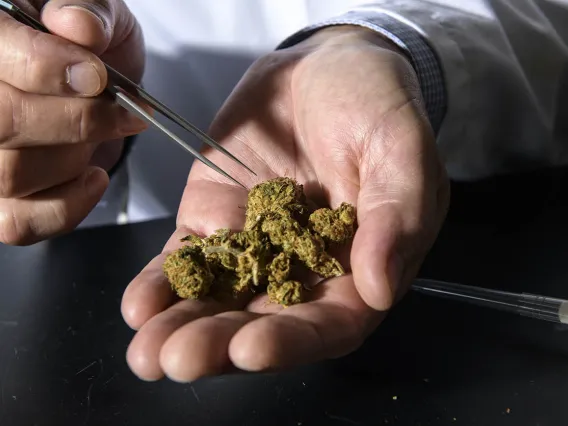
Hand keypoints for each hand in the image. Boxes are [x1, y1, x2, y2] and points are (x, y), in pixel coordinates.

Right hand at [0, 0, 145, 244]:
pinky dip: (65, 209)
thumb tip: (79, 26)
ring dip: (74, 159)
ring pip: (10, 175)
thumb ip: (89, 11)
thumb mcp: (97, 13)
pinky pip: (16, 223)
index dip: (47, 68)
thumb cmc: (90, 49)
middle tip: (120, 113)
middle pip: (0, 122)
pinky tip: (93, 179)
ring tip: (102, 137)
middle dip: (75, 122)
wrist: (93, 89)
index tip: (97, 76)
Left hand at [122, 26, 449, 381]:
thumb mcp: (401, 149)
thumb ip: (398, 216)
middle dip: (220, 345)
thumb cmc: (376, 105)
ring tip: (147, 352)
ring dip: (181, 327)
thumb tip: (380, 288)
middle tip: (179, 359)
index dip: (291, 341)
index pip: (328, 322)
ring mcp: (254, 247)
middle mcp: (303, 269)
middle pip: (263, 321)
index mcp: (357, 268)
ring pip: (218, 298)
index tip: (251, 347)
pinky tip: (139, 305)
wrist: (326, 67)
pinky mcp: (216, 220)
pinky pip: (187, 258)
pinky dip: (162, 282)